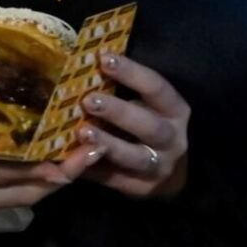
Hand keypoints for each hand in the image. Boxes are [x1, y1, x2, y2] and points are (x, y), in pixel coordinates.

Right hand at [0, 118, 95, 246]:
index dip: (31, 155)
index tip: (60, 134)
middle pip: (23, 186)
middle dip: (63, 168)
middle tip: (96, 144)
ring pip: (25, 199)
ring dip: (59, 181)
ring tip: (90, 158)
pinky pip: (11, 206)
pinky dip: (35, 191)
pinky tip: (58, 176)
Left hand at [75, 53, 191, 199]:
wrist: (169, 171)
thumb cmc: (149, 124)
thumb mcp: (147, 105)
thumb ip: (122, 89)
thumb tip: (84, 64)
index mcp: (174, 110)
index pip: (158, 89)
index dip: (133, 73)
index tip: (104, 58)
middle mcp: (172, 139)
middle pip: (149, 126)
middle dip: (119, 112)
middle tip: (88, 100)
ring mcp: (159, 166)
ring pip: (135, 157)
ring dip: (108, 144)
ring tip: (82, 132)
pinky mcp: (141, 188)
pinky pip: (115, 179)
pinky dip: (94, 169)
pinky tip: (72, 160)